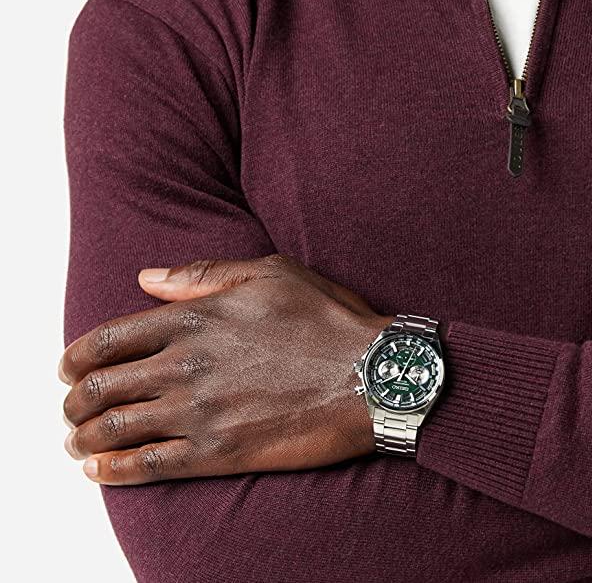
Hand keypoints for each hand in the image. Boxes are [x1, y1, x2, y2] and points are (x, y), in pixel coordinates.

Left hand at [59, 254, 392, 485]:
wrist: (371, 375)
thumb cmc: (323, 319)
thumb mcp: (267, 273)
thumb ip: (200, 276)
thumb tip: (146, 278)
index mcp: (193, 319)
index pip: (108, 339)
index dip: (76, 356)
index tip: (68, 367)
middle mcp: (185, 365)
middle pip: (100, 387)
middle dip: (73, 400)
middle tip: (70, 408)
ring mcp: (200, 411)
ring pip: (116, 429)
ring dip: (84, 438)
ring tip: (77, 441)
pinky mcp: (219, 452)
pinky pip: (149, 466)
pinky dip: (113, 471)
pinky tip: (98, 471)